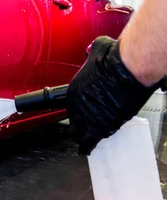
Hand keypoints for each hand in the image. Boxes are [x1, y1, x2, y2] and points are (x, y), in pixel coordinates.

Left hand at [67, 36, 162, 154]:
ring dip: (82, 140)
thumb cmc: (115, 59)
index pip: (72, 107)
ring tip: (84, 145)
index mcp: (74, 91)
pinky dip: (89, 147)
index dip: (78, 111)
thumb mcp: (96, 51)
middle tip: (81, 132)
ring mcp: (89, 117)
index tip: (84, 112)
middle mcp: (78, 106)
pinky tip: (88, 150)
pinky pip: (91, 141)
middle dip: (77, 129)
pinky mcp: (103, 126)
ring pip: (80, 136)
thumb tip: (95, 49)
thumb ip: (92, 53)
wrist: (129, 69)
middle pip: (73, 124)